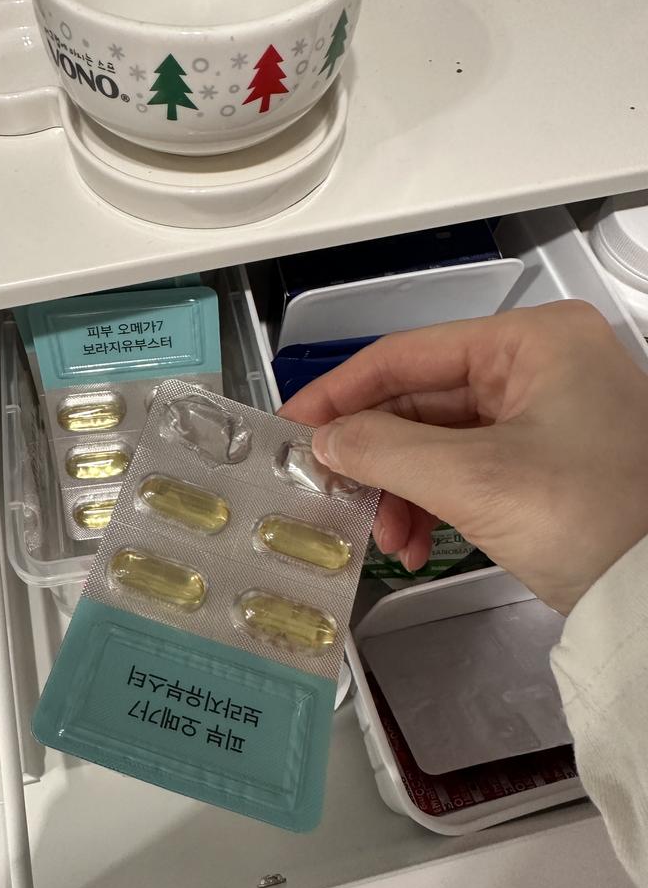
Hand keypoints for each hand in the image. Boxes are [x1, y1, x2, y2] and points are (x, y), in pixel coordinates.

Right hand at [279, 301, 647, 613]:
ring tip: (389, 539)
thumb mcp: (477, 479)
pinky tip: (418, 546)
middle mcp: (539, 366)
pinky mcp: (544, 461)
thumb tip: (323, 439)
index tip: (293, 427)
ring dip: (402, 492)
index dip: (341, 392)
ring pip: (439, 442)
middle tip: (331, 493)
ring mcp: (545, 415)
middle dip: (376, 459)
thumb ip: (385, 449)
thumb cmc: (595, 517)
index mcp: (533, 342)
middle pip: (421, 401)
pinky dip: (434, 506)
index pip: (408, 354)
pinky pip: (466, 471)